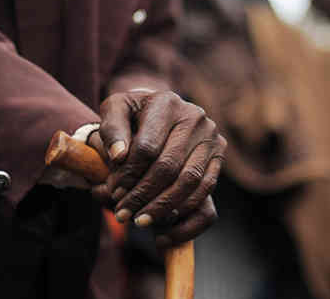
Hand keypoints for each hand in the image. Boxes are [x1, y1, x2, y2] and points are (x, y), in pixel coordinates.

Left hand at [92, 89, 225, 245]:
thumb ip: (111, 129)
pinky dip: (185, 213)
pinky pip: (206, 191)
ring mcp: (211, 137)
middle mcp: (195, 117)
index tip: (113, 192)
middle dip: (143, 195)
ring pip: (190, 182)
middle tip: (123, 214)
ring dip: (163, 208)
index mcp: (167, 102)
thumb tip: (118, 156)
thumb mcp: (115, 112)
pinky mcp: (219, 156)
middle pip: (169, 167)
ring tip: (140, 222)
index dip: (128, 175)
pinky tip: (164, 227)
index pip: (147, 147)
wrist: (159, 114)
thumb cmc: (133, 116)